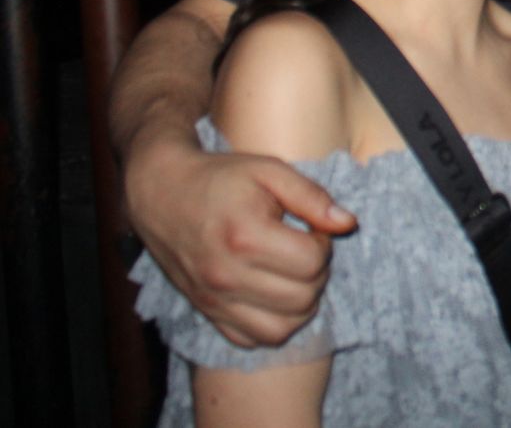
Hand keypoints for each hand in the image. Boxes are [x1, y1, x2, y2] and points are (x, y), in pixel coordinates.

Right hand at [125, 134, 355, 346]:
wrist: (162, 192)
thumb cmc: (221, 178)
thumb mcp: (269, 170)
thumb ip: (312, 196)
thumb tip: (348, 224)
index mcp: (245, 236)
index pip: (312, 262)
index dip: (323, 243)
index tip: (310, 229)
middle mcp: (226, 275)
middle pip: (303, 298)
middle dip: (316, 274)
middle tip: (304, 250)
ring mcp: (213, 299)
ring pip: (282, 329)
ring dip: (301, 304)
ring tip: (293, 274)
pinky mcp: (206, 312)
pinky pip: (252, 340)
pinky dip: (273, 324)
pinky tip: (273, 295)